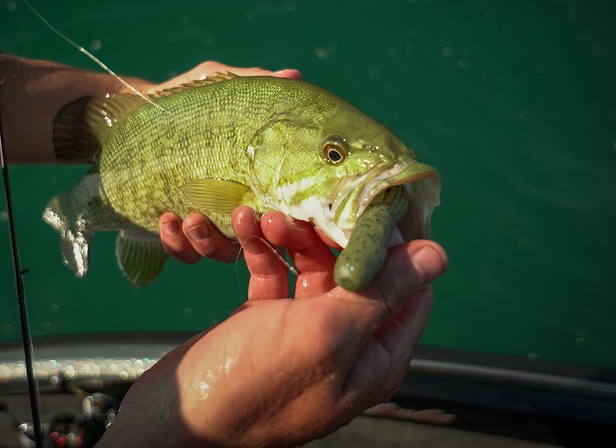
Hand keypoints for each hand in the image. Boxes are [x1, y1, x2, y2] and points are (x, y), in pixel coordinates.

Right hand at [100, 207, 446, 446]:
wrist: (176, 416)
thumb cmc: (253, 382)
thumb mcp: (325, 335)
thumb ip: (381, 294)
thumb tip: (438, 256)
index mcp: (375, 356)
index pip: (407, 286)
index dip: (391, 242)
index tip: (365, 200)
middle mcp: (347, 343)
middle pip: (355, 269)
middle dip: (329, 232)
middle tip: (301, 204)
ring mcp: (304, 333)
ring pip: (311, 266)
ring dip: (288, 236)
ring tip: (259, 216)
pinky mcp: (265, 322)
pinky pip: (274, 274)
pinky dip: (261, 251)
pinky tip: (241, 229)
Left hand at [155, 61, 301, 263]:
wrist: (130, 111)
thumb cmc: (182, 101)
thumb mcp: (214, 86)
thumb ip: (251, 83)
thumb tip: (293, 75)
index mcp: (259, 181)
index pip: (286, 214)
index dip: (291, 225)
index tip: (281, 215)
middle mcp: (239, 210)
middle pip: (258, 242)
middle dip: (251, 236)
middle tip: (241, 217)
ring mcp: (208, 225)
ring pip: (218, 252)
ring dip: (208, 241)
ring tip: (192, 219)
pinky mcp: (176, 233)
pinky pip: (181, 250)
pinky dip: (176, 241)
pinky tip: (167, 220)